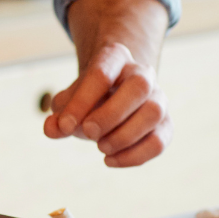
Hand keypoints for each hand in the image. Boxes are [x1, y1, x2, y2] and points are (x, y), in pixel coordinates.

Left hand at [43, 41, 170, 166]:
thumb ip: (59, 115)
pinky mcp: (166, 123)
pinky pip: (160, 140)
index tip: (65, 125)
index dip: (82, 101)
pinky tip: (110, 160)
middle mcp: (142, 73)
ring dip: (125, 136)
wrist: (112, 96)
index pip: (101, 73)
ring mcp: (159, 97)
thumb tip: (52, 129)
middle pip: (138, 86)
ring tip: (100, 147)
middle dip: (111, 115)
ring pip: (154, 113)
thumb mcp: (67, 101)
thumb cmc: (87, 98)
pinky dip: (135, 156)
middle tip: (88, 133)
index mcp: (114, 57)